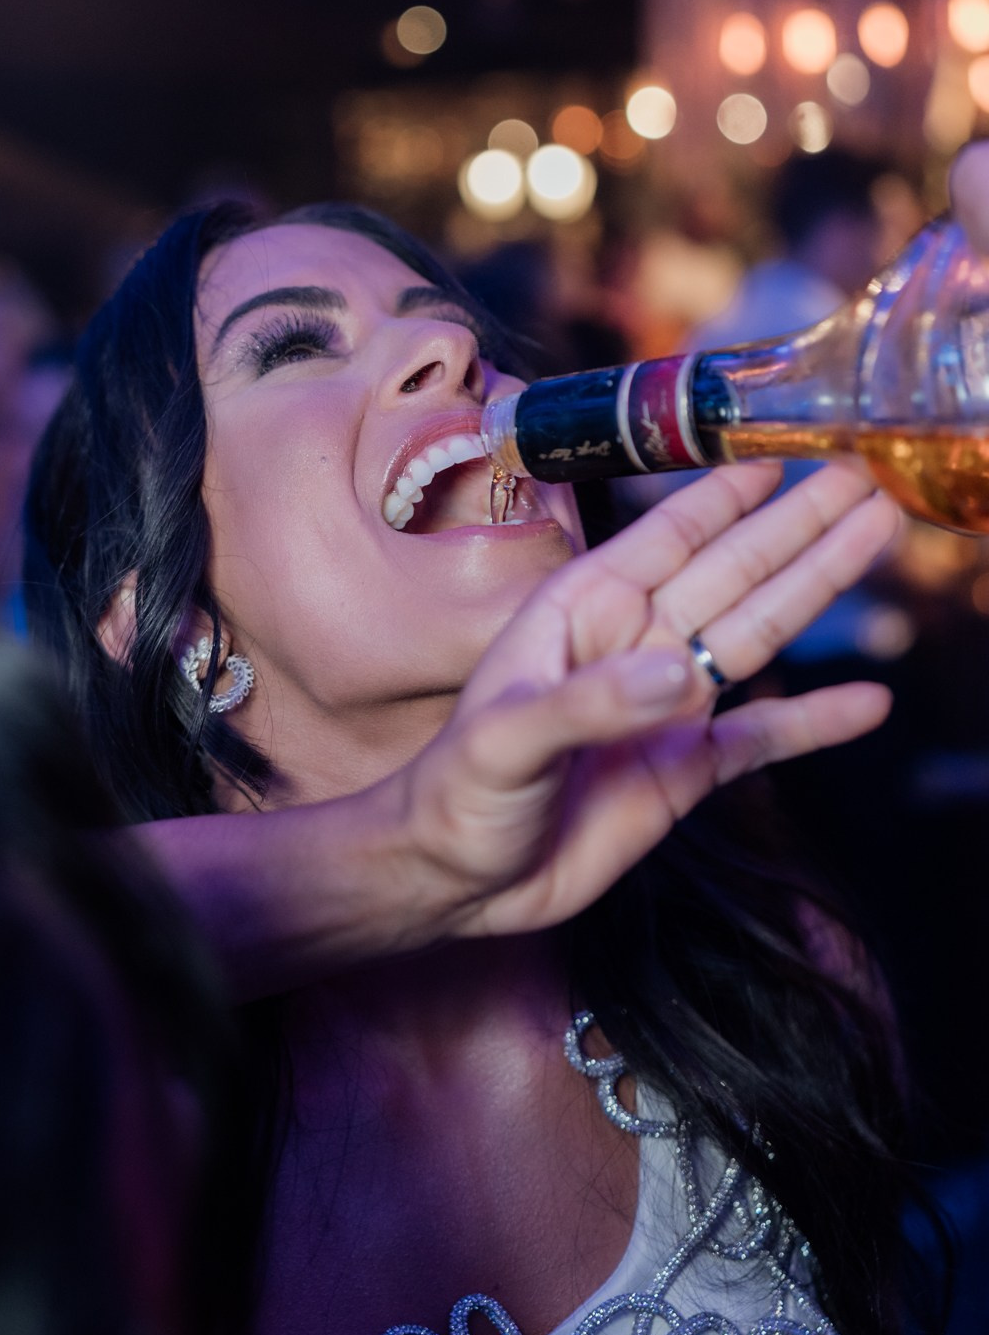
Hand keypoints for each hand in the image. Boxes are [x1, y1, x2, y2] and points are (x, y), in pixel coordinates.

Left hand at [397, 460, 897, 940]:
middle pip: (732, 571)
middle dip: (796, 527)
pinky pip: (763, 735)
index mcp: (582, 614)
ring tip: (878, 538)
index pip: (664, 538)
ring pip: (758, 633)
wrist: (457, 881)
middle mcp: (633, 645)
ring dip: (816, 587)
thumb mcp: (504, 739)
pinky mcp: (687, 769)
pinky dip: (816, 721)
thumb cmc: (456, 793)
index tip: (779, 454)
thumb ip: (587, 705)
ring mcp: (666, 705)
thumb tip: (678, 676)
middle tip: (863, 481)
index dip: (722, 497)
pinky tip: (869, 703)